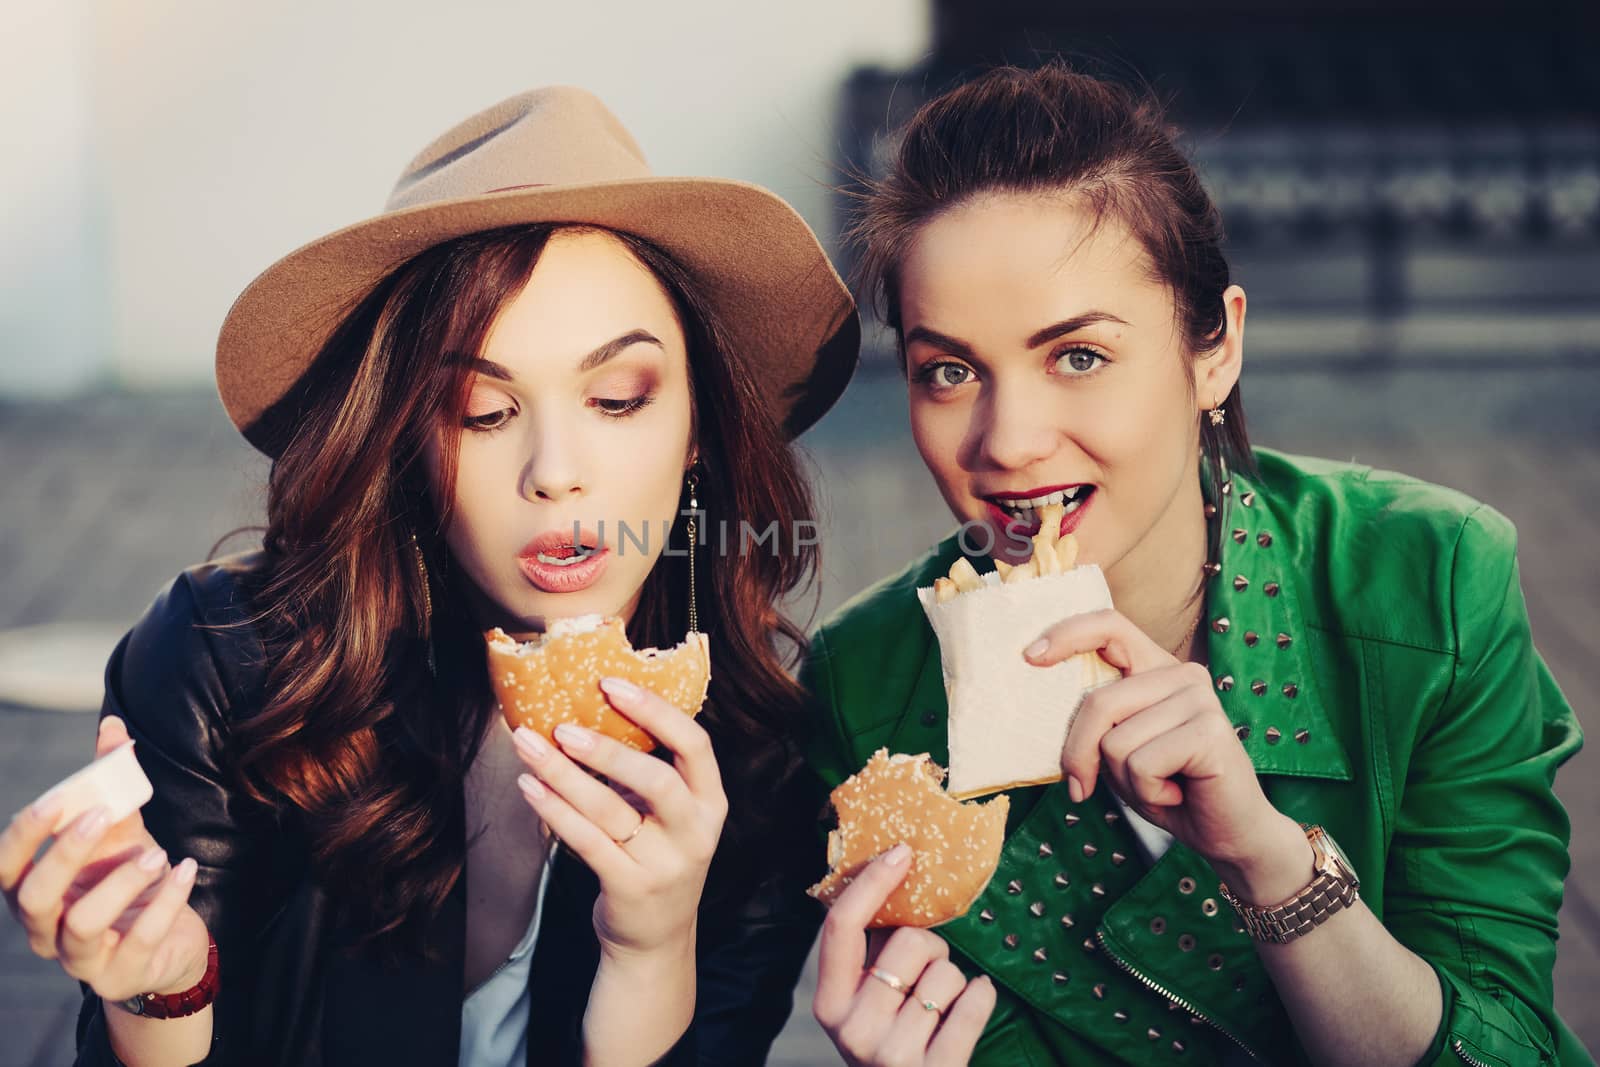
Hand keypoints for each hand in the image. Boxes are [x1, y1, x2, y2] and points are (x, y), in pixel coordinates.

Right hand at [0, 716, 212, 1002]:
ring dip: (120, 882)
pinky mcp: (121, 976)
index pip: (3, 866)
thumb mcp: (121, 832)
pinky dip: (165, 903)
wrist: (170, 941)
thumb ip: (113, 785)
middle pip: (33, 896)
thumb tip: (113, 727)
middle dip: (65, 853)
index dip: (24, 835)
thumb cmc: (130, 880)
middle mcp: (45, 929)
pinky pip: (138, 941)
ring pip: (81, 923)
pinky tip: (185, 870)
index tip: (59, 798)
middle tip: (103, 815)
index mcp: (34, 890)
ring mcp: (79, 959)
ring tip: (158, 851)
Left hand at [511, 677, 725, 959]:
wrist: (656, 937)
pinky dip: (554, 811)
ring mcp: (664, 863)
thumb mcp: (670, 814)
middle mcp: (695, 832)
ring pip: (610, 810)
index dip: (655, 710)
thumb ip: (649, 769)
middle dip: (607, 749)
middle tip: (563, 726)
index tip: (613, 684)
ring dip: (564, 775)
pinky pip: (586, 842)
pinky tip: (530, 788)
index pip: (695, 745)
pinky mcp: (630, 887)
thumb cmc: (656, 856)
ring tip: (529, 746)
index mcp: (710, 802)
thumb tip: (592, 709)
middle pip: (656, 779)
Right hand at [813, 844, 995, 1066]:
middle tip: (926, 975)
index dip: (872, 883)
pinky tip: (968, 1009)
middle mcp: (854, 1029)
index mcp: (829, 1003)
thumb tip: (895, 872)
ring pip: (947, 973)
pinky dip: (981, 996)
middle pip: (909, 942)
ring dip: (954, 982)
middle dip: (931, 948)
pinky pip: (975, 1001)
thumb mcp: (863, 1003)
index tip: (901, 852)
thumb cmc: (890, 1041)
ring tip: (940, 1008)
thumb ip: (870, 954)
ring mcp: (893, 1054)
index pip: (842, 926)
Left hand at [1028, 610, 1309, 895]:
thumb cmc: (1168, 789)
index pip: (1110, 626)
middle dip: (1080, 754)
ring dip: (1127, 781)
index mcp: (1157, 669)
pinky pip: (1142, 763)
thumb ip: (1097, 722)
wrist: (1228, 834)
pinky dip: (1149, 793)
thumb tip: (1044, 698)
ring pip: (1116, 740)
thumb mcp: (1119, 751)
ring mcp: (1199, 698)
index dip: (1068, 634)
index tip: (1031, 655)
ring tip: (1162, 786)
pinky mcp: (1209, 730)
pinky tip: (1178, 793)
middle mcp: (1182, 674)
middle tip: (1084, 787)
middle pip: (1098, 702)